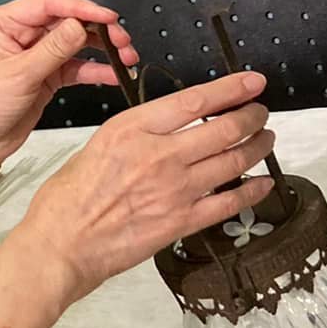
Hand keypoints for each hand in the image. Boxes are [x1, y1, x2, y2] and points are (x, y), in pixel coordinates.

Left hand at [0, 0, 139, 178]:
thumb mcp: (18, 75)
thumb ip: (52, 50)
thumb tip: (79, 26)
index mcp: (3, 24)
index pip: (48, 4)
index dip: (80, 8)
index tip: (107, 17)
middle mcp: (19, 35)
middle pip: (66, 22)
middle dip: (97, 30)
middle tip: (122, 40)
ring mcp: (34, 56)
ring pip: (75, 44)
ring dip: (102, 49)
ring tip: (125, 57)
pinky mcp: (45, 77)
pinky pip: (75, 68)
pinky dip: (95, 71)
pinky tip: (113, 75)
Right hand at [15, 71, 275, 298]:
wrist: (60, 246)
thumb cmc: (66, 200)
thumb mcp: (96, 147)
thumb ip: (136, 136)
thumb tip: (167, 130)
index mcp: (132, 129)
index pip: (196, 100)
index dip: (232, 88)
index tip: (252, 81)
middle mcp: (159, 155)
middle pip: (224, 129)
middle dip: (252, 116)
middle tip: (261, 113)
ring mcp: (175, 190)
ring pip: (234, 161)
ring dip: (258, 147)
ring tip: (266, 140)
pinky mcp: (182, 222)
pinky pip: (230, 203)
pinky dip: (252, 190)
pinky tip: (263, 183)